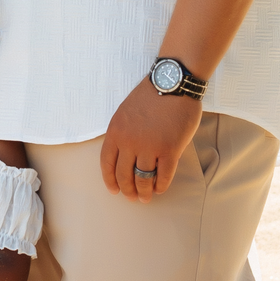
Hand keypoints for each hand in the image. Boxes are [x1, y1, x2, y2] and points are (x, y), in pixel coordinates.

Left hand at [99, 85, 200, 201]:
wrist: (172, 83)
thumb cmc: (151, 96)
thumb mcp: (125, 113)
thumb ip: (122, 134)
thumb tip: (124, 156)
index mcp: (115, 132)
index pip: (107, 163)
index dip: (110, 180)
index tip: (114, 190)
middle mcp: (129, 142)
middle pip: (124, 175)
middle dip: (127, 189)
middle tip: (132, 197)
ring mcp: (150, 147)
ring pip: (143, 178)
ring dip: (144, 191)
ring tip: (146, 197)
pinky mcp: (170, 150)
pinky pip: (163, 175)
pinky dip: (161, 186)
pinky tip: (160, 189)